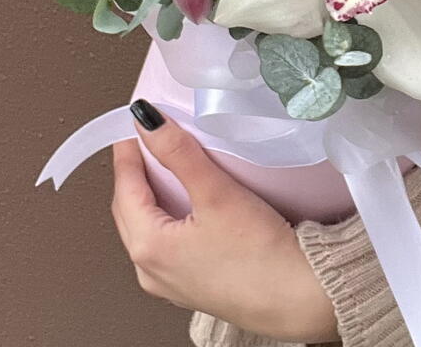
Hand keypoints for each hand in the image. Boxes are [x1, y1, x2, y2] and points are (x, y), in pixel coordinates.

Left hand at [111, 99, 339, 343]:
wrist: (296, 297)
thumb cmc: (259, 256)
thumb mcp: (216, 192)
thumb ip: (179, 153)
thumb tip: (149, 124)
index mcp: (148, 248)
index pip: (125, 187)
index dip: (128, 152)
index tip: (133, 124)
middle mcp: (151, 271)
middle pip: (130, 209)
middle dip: (135, 172)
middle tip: (146, 139)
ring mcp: (171, 282)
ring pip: (149, 227)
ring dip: (153, 195)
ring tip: (165, 165)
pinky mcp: (192, 285)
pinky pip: (168, 243)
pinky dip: (170, 216)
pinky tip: (189, 203)